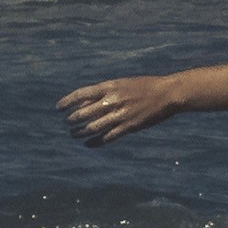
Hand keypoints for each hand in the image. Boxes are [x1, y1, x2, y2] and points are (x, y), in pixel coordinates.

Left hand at [60, 76, 178, 145]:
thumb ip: (104, 93)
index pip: (81, 94)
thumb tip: (84, 102)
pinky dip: (96, 142)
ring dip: (80, 132)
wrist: (168, 93)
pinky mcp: (129, 126)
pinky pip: (108, 137)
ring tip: (73, 134)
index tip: (58, 107)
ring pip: (93, 127)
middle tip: (68, 123)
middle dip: (72, 119)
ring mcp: (120, 115)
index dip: (67, 101)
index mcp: (110, 86)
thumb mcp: (122, 84)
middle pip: (84, 113)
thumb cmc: (145, 86)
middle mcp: (112, 100)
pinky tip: (88, 144)